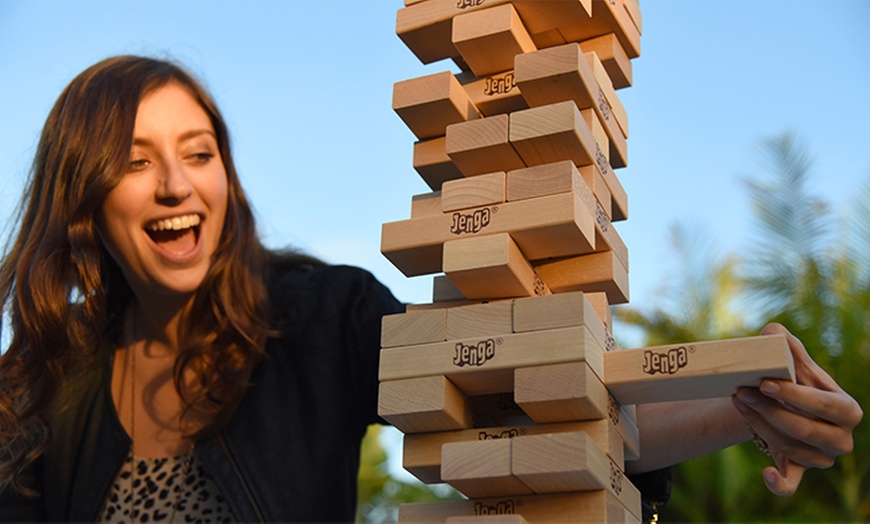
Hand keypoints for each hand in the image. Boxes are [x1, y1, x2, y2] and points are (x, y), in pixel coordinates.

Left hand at [732, 323, 862, 495]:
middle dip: (769, 409)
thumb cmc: (792, 380)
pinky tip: (766, 473)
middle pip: (804, 429)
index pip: (824, 405)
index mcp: (847, 409)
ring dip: (757, 423)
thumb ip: (785, 343)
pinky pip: (791, 485)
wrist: (782, 406)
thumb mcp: (793, 361)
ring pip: (787, 445)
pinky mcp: (800, 471)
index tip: (764, 383)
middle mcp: (840, 438)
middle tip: (741, 392)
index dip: (794, 395)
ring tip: (738, 401)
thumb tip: (771, 332)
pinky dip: (779, 483)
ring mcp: (821, 458)